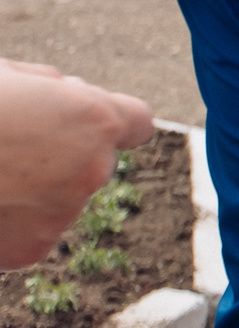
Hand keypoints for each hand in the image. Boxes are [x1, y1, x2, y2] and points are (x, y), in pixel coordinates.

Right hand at [0, 63, 157, 268]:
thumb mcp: (8, 76)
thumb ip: (49, 89)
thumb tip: (68, 95)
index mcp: (93, 120)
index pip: (136, 121)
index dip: (111, 120)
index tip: (92, 123)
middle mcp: (92, 170)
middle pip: (91, 161)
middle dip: (60, 153)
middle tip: (6, 144)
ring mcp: (62, 215)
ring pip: (57, 197)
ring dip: (30, 189)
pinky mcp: (28, 250)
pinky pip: (27, 231)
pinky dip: (7, 222)